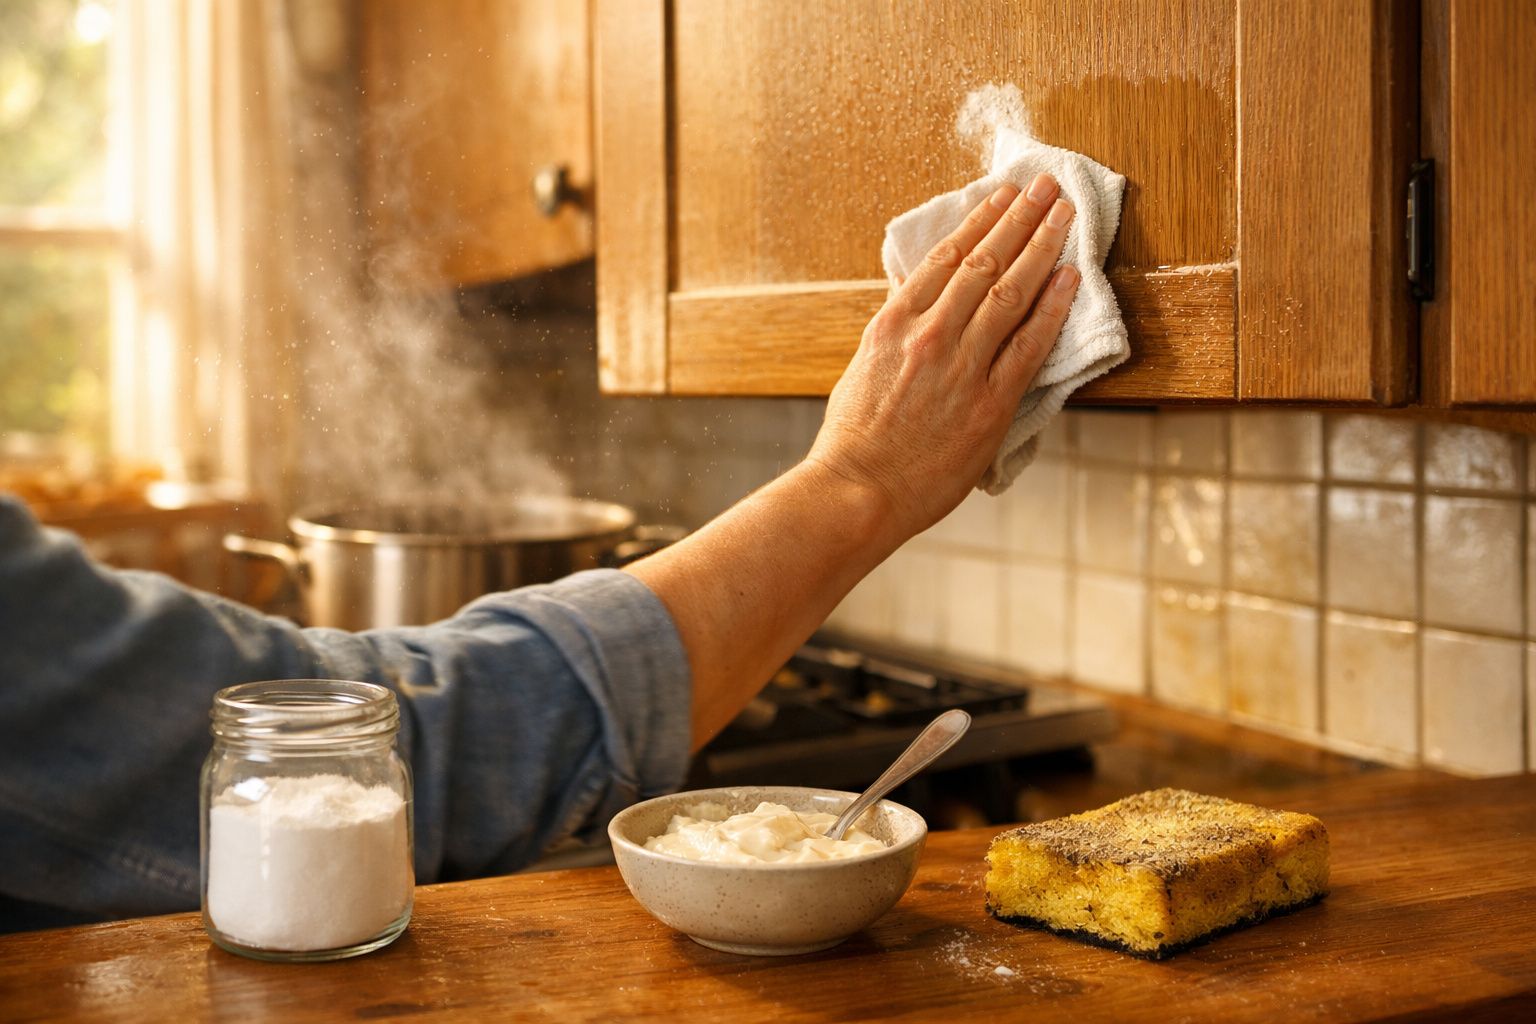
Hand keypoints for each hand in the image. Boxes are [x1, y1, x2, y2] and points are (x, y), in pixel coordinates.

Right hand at [807, 172, 1079, 537]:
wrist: (858, 491)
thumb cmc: (854, 441)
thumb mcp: (864, 368)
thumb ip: (895, 333)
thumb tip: (916, 303)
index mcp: (894, 322)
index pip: (946, 256)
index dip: (980, 220)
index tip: (1003, 196)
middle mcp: (930, 333)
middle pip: (985, 261)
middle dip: (1019, 218)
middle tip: (1045, 187)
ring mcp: (962, 365)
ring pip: (1011, 290)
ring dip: (1042, 245)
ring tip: (1063, 214)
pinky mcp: (990, 402)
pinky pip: (1030, 343)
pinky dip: (1053, 306)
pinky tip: (1071, 278)